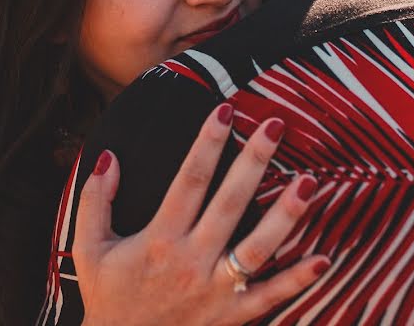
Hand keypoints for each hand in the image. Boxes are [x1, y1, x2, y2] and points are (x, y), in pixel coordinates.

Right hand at [74, 104, 328, 325]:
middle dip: (253, 161)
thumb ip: (95, 200)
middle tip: (276, 126)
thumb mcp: (89, 248)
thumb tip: (107, 156)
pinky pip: (269, 297)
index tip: (226, 109)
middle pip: (229, 203)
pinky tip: (324, 259)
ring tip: (308, 182)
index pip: (189, 179)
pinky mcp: (232, 317)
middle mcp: (190, 261)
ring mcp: (215, 291)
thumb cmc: (109, 297)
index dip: (208, 142)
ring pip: (257, 248)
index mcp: (158, 239)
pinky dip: (297, 280)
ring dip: (285, 216)